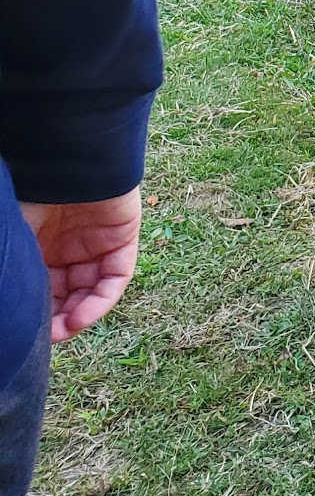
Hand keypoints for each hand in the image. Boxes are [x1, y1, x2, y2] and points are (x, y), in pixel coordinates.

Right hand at [19, 189, 141, 342]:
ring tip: (62, 330)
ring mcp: (96, 242)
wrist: (66, 158)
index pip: (42, 286)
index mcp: (41, 243)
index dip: (36, 310)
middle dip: (55, 318)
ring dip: (78, 314)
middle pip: (66, 292)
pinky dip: (100, 300)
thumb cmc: (31, 191)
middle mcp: (68, 245)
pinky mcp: (122, 238)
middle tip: (44, 337)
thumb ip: (16, 267)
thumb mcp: (15, 235)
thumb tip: (7, 303)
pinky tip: (82, 317)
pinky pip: (116, 277)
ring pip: (91, 289)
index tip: (26, 330)